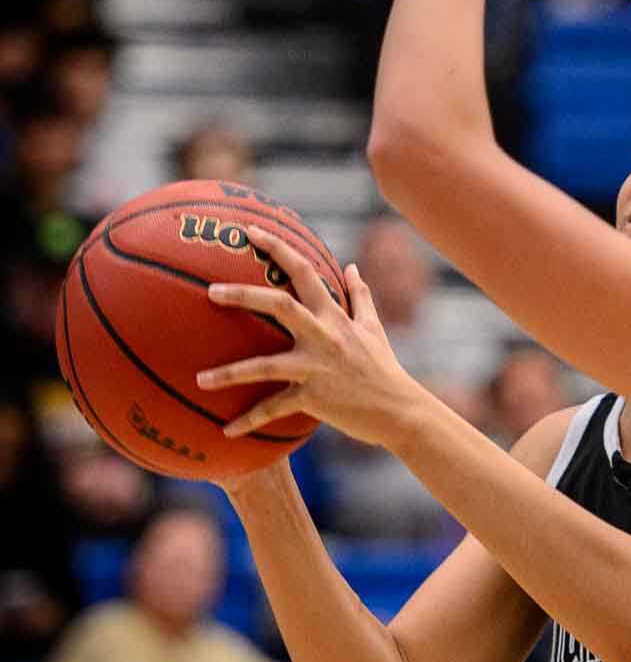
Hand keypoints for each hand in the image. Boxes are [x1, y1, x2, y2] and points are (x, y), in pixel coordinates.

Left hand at [197, 227, 428, 450]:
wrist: (399, 409)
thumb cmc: (383, 367)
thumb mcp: (374, 327)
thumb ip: (360, 295)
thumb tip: (352, 265)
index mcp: (335, 315)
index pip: (305, 271)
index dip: (277, 249)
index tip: (250, 231)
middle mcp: (325, 335)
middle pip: (280, 306)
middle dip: (243, 296)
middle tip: (210, 292)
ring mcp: (318, 367)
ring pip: (266, 365)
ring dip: (231, 373)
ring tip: (200, 378)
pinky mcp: (315, 398)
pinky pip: (275, 409)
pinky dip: (251, 420)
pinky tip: (227, 430)